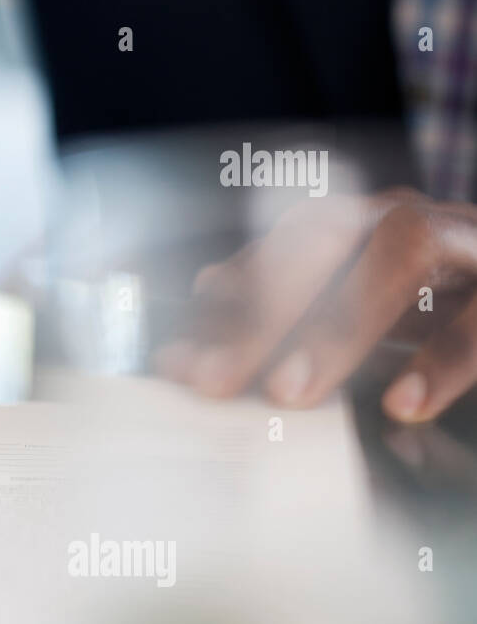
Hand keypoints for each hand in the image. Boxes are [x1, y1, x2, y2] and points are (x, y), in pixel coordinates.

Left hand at [155, 187, 476, 421]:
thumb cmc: (445, 312)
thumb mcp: (361, 318)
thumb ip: (287, 318)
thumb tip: (192, 328)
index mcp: (363, 227)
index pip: (278, 248)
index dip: (226, 301)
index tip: (177, 365)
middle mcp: (412, 218)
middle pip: (324, 236)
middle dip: (261, 307)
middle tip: (213, 383)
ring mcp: (472, 244)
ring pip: (402, 248)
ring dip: (340, 322)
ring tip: (290, 392)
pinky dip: (443, 360)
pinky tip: (402, 405)